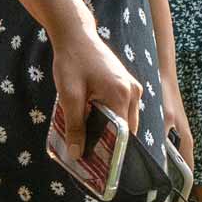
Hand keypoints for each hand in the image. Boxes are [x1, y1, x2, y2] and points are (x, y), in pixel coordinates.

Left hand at [43, 16, 145, 173]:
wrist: (75, 35)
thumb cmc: (72, 61)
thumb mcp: (69, 95)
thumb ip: (74, 125)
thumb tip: (77, 153)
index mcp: (122, 95)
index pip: (124, 135)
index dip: (111, 152)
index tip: (98, 166)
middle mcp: (133, 92)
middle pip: (126, 130)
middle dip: (110, 143)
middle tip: (91, 156)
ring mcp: (131, 87)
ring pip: (125, 120)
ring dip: (110, 130)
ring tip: (89, 140)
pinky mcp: (126, 84)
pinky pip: (123, 109)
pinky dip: (111, 119)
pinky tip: (93, 122)